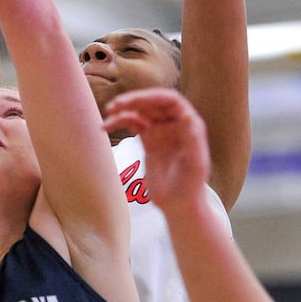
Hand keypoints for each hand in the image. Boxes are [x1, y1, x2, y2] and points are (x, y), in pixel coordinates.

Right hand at [103, 89, 211, 207]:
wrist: (179, 205)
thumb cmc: (190, 186)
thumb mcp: (195, 164)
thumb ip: (192, 139)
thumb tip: (186, 114)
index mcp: (189, 125)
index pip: (171, 101)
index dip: (154, 96)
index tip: (137, 100)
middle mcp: (175, 124)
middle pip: (153, 103)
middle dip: (135, 100)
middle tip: (117, 104)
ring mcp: (160, 131)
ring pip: (141, 111)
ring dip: (125, 108)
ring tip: (110, 111)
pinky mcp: (149, 140)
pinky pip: (132, 124)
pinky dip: (119, 123)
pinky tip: (105, 127)